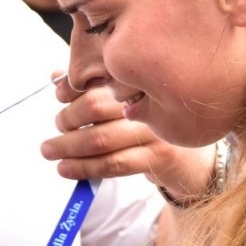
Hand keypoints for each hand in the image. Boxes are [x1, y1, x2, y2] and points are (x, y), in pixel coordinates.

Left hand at [40, 72, 216, 199]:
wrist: (196, 159)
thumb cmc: (154, 127)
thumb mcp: (130, 104)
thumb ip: (95, 88)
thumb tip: (56, 77)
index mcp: (140, 83)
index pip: (98, 79)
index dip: (72, 87)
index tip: (58, 95)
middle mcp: (149, 102)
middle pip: (96, 106)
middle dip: (67, 118)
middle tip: (57, 127)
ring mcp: (156, 131)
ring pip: (100, 139)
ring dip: (67, 147)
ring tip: (49, 150)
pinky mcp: (158, 157)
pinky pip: (113, 164)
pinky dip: (83, 168)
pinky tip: (65, 169)